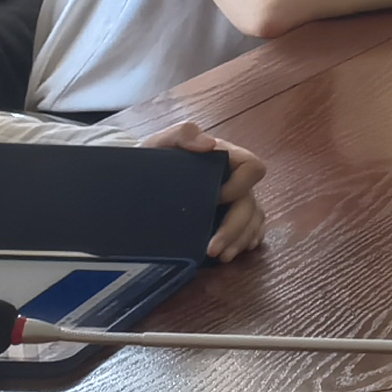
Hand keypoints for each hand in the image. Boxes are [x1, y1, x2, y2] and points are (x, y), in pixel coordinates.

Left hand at [140, 118, 268, 257]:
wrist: (137, 182)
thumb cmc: (154, 159)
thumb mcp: (161, 142)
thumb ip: (183, 134)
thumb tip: (210, 144)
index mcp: (225, 159)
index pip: (253, 167)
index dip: (240, 185)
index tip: (215, 199)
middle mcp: (235, 182)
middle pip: (252, 203)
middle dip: (236, 229)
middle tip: (214, 250)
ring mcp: (234, 203)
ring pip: (254, 220)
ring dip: (241, 240)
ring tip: (221, 257)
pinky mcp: (228, 220)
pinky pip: (251, 232)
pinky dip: (246, 243)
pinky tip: (231, 252)